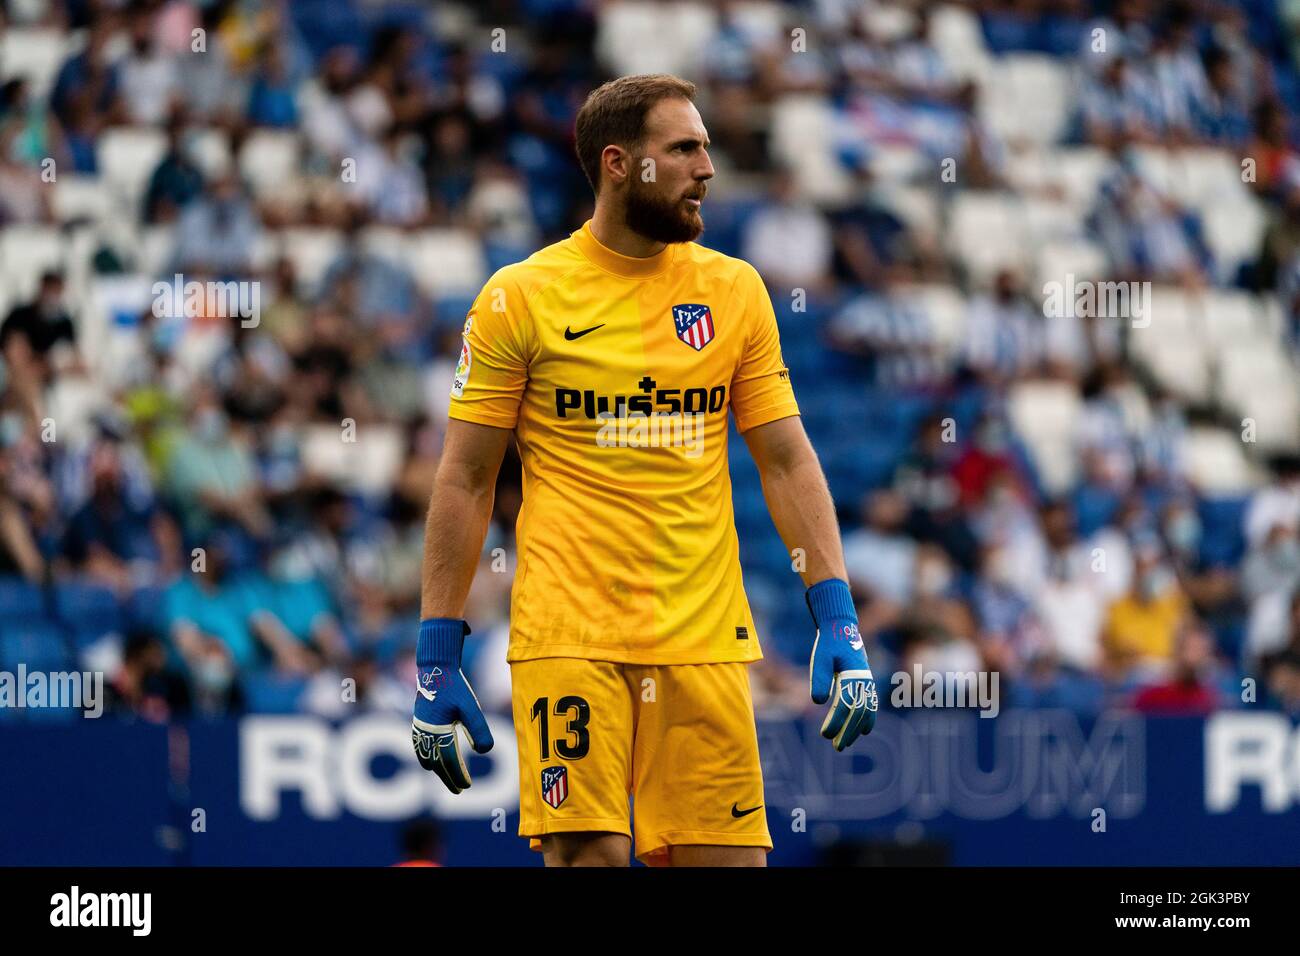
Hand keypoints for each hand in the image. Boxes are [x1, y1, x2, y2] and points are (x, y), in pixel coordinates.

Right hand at [411, 618, 494, 792]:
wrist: (435, 668)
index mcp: (438, 730)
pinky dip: (426, 758)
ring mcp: (419, 728)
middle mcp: (425, 733)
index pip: (450, 761)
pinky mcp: (417, 722)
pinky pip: (419, 748)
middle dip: (448, 778)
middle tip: (459, 790)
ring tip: (446, 778)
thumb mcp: (471, 708)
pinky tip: (430, 761)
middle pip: (437, 763)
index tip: (467, 786)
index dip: (458, 775)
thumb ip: (478, 729)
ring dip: (437, 770)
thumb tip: (485, 751)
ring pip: (426, 757)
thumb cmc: (455, 687)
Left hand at [806, 579, 877, 750]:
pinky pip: (871, 704)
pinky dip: (868, 718)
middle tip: (837, 748)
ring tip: (845, 743)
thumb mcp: (820, 657)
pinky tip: (864, 731)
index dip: (836, 722)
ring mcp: (867, 681)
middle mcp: (864, 680)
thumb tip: (817, 701)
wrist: (841, 627)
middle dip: (847, 731)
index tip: (825, 734)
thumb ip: (819, 678)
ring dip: (856, 729)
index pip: (845, 705)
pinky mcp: (866, 681)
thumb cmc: (828, 642)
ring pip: (866, 710)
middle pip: (858, 712)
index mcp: (853, 674)